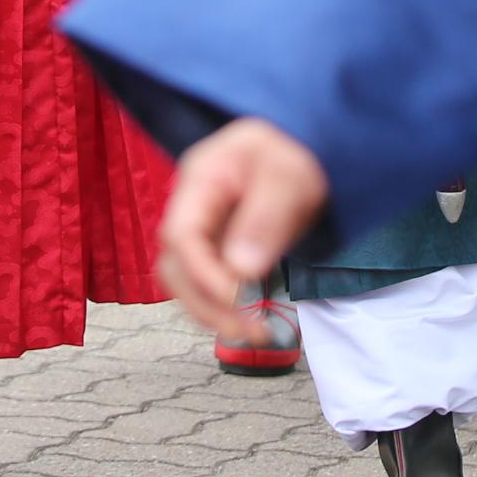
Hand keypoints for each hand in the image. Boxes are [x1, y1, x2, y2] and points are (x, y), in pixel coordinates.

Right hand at [159, 118, 331, 342]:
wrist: (303, 143)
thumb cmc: (295, 149)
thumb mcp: (289, 176)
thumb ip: (266, 217)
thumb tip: (241, 271)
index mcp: (200, 180)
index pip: (180, 234)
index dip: (201, 273)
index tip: (238, 297)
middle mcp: (191, 208)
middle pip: (173, 266)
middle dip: (206, 305)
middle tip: (251, 330)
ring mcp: (202, 228)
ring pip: (185, 281)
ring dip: (213, 313)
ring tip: (257, 333)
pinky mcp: (218, 246)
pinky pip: (208, 283)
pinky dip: (225, 308)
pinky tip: (254, 320)